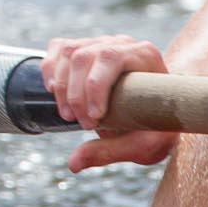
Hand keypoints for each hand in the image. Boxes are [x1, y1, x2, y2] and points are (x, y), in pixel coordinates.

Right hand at [41, 35, 176, 171]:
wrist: (158, 111)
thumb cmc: (156, 126)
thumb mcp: (143, 145)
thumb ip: (110, 152)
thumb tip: (73, 164)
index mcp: (144, 56)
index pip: (110, 58)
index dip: (94, 86)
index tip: (94, 118)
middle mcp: (122, 43)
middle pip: (84, 56)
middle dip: (75, 94)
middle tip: (81, 124)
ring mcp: (101, 43)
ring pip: (68, 52)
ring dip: (61, 87)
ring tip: (68, 115)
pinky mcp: (84, 47)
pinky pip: (58, 49)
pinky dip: (50, 70)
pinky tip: (54, 91)